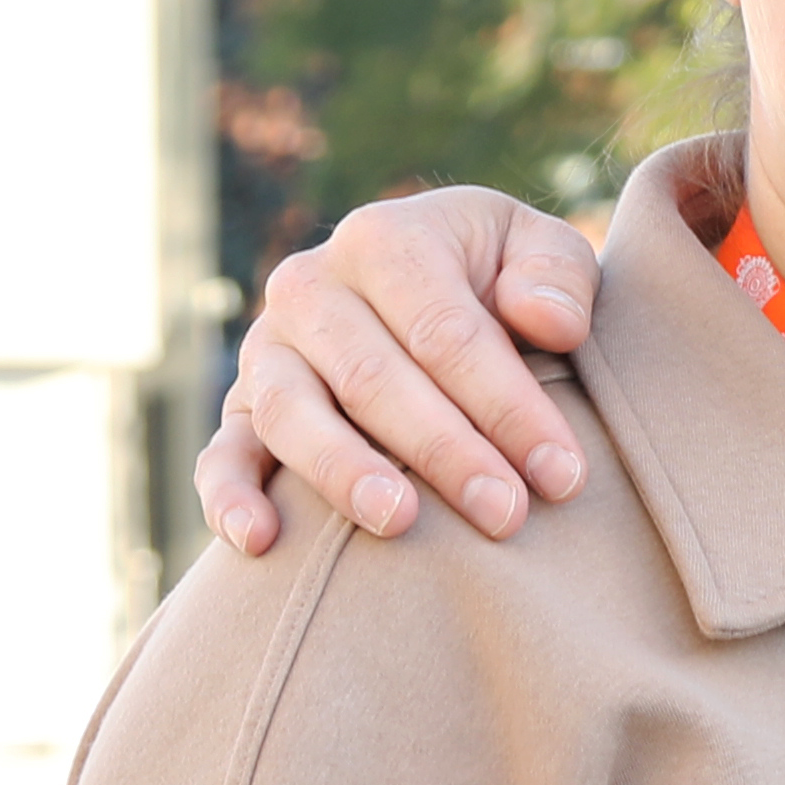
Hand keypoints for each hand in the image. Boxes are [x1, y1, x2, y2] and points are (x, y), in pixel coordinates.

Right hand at [200, 191, 604, 550]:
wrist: (435, 284)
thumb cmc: (501, 278)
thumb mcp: (539, 250)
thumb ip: (556, 274)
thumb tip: (547, 321)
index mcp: (384, 241)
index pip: (446, 332)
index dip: (507, 406)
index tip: (560, 474)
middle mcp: (310, 288)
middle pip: (373, 378)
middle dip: (445, 452)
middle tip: (506, 515)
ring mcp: (267, 350)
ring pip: (292, 414)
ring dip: (345, 473)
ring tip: (400, 522)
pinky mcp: (241, 407)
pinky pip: (223, 454)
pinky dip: (230, 498)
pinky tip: (261, 543)